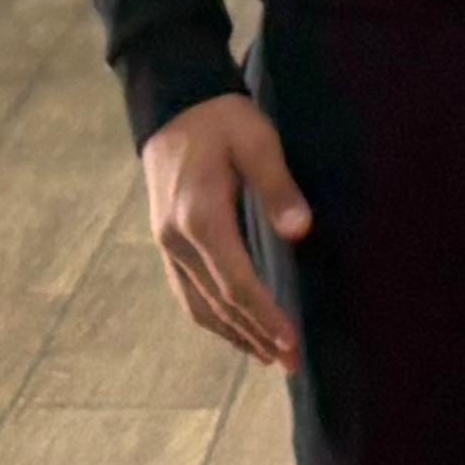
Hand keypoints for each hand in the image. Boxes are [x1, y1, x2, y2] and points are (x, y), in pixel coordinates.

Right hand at [139, 94, 309, 370]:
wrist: (173, 101)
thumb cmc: (221, 118)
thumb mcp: (256, 140)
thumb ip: (278, 186)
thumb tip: (300, 232)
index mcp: (199, 217)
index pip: (236, 282)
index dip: (264, 317)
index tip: (290, 342)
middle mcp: (176, 239)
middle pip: (218, 303)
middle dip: (255, 337)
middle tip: (290, 363)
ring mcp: (165, 243)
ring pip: (198, 304)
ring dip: (233, 334)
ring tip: (267, 356)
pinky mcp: (164, 240)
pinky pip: (186, 291)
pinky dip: (211, 316)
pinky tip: (233, 326)